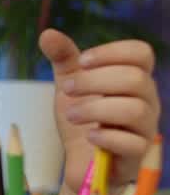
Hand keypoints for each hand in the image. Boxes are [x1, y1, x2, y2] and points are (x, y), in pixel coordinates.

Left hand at [39, 28, 160, 194]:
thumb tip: (47, 33)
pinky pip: (132, 143)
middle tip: (67, 89)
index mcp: (134, 79)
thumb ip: (63, 59)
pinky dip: (106, 137)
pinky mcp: (136, 155)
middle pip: (135, 79)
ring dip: (95, 109)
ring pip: (134, 110)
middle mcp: (147, 101)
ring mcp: (144, 128)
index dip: (113, 52)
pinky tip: (88, 136)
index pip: (141, 53)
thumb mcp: (69, 85)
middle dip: (94, 81)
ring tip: (71, 115)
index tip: (83, 61)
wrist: (78, 161)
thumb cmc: (82, 119)